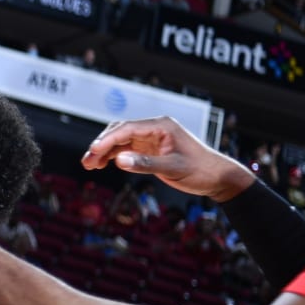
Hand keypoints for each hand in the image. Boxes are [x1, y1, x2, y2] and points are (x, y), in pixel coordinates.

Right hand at [80, 117, 254, 201]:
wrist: (217, 177)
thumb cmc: (201, 170)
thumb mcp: (173, 169)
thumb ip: (145, 164)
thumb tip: (118, 160)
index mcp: (162, 126)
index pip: (128, 128)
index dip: (108, 139)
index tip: (93, 150)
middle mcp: (154, 128)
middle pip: (120, 131)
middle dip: (101, 145)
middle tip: (87, 160)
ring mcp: (151, 138)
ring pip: (120, 140)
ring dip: (104, 151)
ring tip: (89, 165)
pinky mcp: (150, 148)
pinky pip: (126, 148)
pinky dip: (113, 156)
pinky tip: (102, 164)